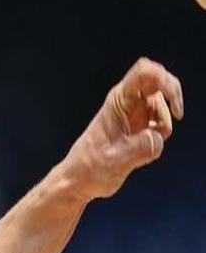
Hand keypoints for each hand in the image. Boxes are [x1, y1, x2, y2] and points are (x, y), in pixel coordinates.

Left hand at [65, 57, 183, 202]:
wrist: (79, 180)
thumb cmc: (91, 169)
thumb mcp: (117, 161)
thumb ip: (142, 148)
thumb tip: (158, 137)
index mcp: (118, 102)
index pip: (144, 72)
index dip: (165, 80)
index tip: (172, 105)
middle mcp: (127, 103)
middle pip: (160, 81)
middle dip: (171, 100)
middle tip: (165, 125)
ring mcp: (134, 114)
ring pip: (163, 106)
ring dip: (162, 125)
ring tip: (140, 148)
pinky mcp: (138, 127)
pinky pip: (160, 123)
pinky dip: (158, 135)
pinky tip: (141, 150)